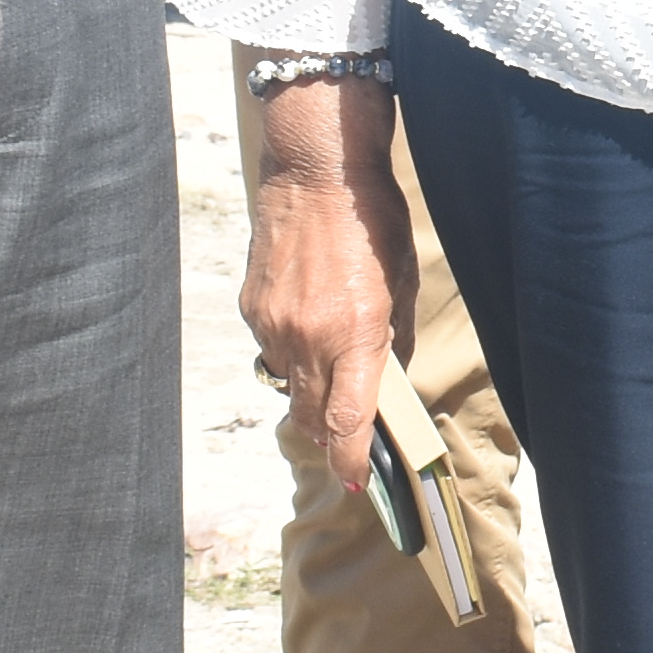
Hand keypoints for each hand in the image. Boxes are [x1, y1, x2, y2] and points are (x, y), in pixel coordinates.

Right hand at [237, 71, 412, 500]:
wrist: (316, 171)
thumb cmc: (371, 220)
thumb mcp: (399, 282)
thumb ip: (391, 338)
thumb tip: (386, 377)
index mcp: (356, 334)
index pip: (349, 422)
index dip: (351, 462)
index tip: (358, 482)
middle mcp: (310, 338)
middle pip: (314, 418)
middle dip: (332, 434)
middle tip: (350, 435)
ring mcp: (274, 325)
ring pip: (291, 386)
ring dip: (312, 391)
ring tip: (332, 367)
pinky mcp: (253, 308)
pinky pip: (272, 350)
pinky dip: (291, 353)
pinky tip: (308, 324)